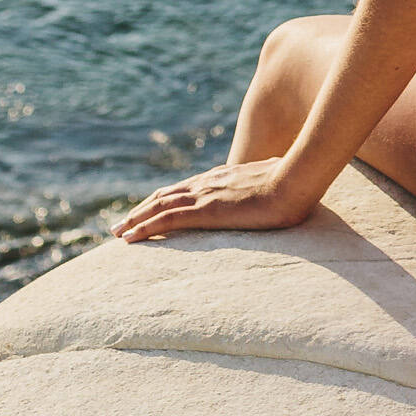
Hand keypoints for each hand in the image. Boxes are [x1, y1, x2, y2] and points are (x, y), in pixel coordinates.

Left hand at [114, 157, 321, 243]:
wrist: (297, 180)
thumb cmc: (296, 182)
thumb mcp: (277, 180)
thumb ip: (268, 184)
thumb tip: (278, 185)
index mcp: (224, 177)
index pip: (186, 188)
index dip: (165, 199)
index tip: (151, 210)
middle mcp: (208, 182)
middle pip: (165, 195)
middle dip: (141, 209)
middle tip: (122, 224)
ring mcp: (205, 194)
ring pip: (159, 205)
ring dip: (135, 218)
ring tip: (118, 232)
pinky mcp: (206, 210)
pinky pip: (166, 219)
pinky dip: (144, 227)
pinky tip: (130, 238)